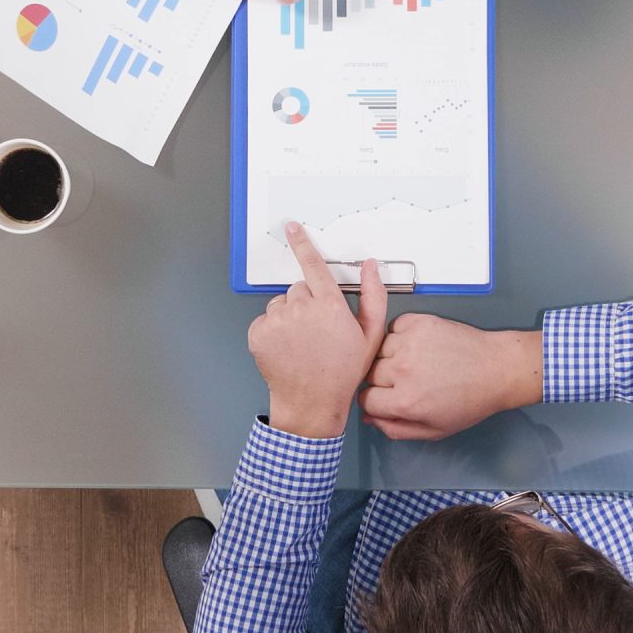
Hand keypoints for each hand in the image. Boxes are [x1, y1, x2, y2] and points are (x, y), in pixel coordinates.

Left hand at [247, 223, 390, 438]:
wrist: (312, 404)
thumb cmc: (342, 373)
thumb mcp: (370, 336)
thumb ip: (373, 295)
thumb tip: (370, 266)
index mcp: (328, 305)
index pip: (313, 264)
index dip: (302, 243)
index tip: (292, 228)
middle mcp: (300, 309)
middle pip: (299, 288)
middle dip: (307, 303)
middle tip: (317, 330)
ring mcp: (277, 322)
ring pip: (281, 304)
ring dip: (289, 317)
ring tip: (302, 342)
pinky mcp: (258, 334)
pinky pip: (265, 320)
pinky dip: (273, 331)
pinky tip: (287, 348)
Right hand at [362, 314, 543, 440]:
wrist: (497, 369)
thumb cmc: (470, 401)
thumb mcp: (434, 429)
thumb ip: (396, 428)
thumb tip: (368, 418)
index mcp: (405, 401)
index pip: (364, 400)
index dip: (376, 402)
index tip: (387, 399)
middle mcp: (403, 370)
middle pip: (369, 374)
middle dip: (382, 380)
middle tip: (406, 381)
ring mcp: (410, 342)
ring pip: (378, 349)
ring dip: (390, 356)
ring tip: (413, 361)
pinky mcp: (419, 322)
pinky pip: (393, 327)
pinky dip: (400, 335)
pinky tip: (417, 345)